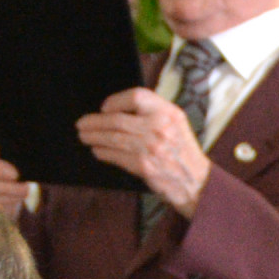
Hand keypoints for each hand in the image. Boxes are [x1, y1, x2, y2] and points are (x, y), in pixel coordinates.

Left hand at [77, 89, 209, 217]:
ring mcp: (151, 147)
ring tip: (84, 136)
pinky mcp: (143, 166)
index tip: (104, 107)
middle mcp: (160, 127)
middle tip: (82, 124)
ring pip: (113, 138)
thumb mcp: (176, 123)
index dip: (116, 101)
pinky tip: (97, 151)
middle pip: (118, 119)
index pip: (136, 97)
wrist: (196, 182)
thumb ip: (154, 112)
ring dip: (94, 137)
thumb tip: (120, 109)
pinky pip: (116, 156)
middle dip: (95, 122)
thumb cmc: (183, 151)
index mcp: (169, 112)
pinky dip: (103, 152)